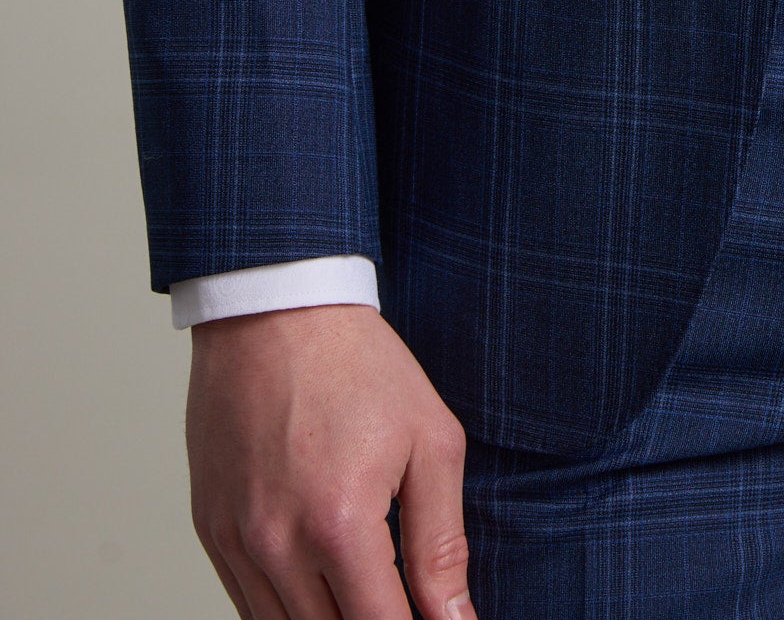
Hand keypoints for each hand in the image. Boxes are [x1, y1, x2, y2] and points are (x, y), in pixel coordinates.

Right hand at [187, 305, 474, 619]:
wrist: (275, 309)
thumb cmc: (359, 366)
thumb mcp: (430, 442)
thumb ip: (442, 544)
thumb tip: (456, 619)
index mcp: (340, 525)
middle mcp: (277, 546)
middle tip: (403, 601)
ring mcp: (235, 542)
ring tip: (367, 593)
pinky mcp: (211, 531)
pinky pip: (246, 605)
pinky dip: (286, 610)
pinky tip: (321, 588)